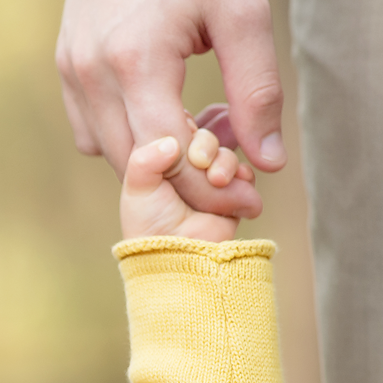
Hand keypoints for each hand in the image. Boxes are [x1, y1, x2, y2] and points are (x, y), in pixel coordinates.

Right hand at [58, 0, 283, 219]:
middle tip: (234, 173)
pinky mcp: (65, 65)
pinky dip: (127, 137)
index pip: (168, 156)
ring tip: (202, 134)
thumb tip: (268, 161)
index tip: (251, 191)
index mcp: (137, 62)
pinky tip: (165, 113)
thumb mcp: (244, 13)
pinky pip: (90, 129)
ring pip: (109, 153)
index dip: (211, 185)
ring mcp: (72, 71)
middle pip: (135, 165)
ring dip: (156, 161)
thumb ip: (256, 92)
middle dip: (186, 182)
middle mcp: (92, 74)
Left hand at [121, 127, 249, 242]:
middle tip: (200, 160)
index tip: (178, 142)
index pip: (175, 126)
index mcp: (158, 160)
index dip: (181, 128)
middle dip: (206, 144)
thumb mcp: (138, 186)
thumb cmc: (149, 225)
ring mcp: (208, 181)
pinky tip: (232, 184)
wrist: (179, 256)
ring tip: (218, 179)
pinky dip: (243, 176)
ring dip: (225, 161)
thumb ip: (146, 157)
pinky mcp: (230, 195)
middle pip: (203, 136)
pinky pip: (245, 174)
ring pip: (225, 152)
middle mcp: (184, 168)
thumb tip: (171, 141)